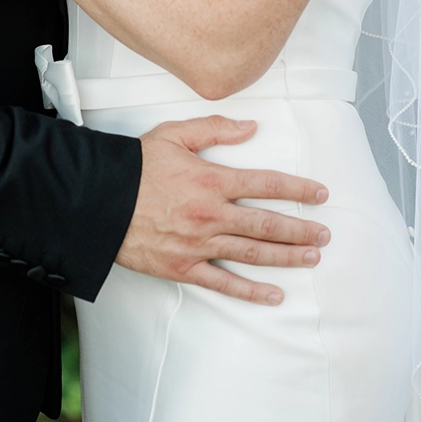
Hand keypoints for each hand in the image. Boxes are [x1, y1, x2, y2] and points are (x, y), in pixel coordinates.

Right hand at [116, 115, 333, 305]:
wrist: (96, 200)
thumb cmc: (132, 168)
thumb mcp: (172, 135)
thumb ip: (214, 128)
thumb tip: (250, 127)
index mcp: (211, 180)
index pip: (267, 184)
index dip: (298, 189)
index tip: (320, 194)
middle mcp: (211, 214)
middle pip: (268, 223)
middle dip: (301, 229)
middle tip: (324, 234)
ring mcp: (199, 243)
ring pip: (254, 253)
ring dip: (287, 256)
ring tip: (311, 258)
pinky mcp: (184, 266)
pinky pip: (223, 282)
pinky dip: (251, 291)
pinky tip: (274, 294)